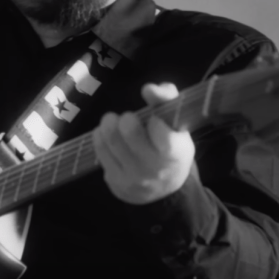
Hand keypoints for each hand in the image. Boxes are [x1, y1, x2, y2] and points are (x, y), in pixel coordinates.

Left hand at [92, 83, 194, 204]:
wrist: (165, 190)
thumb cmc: (171, 148)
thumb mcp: (177, 125)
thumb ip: (167, 100)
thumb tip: (148, 88)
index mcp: (175, 153)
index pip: (159, 130)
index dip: (153, 120)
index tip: (152, 120)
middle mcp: (154, 168)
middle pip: (128, 131)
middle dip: (124, 118)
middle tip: (127, 118)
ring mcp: (134, 178)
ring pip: (110, 140)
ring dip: (108, 125)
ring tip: (112, 123)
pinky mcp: (116, 183)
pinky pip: (100, 152)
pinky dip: (100, 138)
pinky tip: (107, 136)